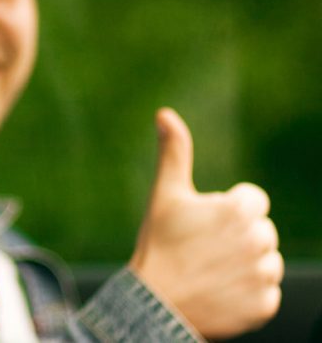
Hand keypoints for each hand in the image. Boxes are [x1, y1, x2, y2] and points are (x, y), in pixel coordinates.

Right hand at [128, 107, 282, 339]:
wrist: (154, 303)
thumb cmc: (159, 245)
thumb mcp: (165, 196)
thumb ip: (174, 153)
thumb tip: (165, 114)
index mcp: (239, 210)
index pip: (252, 202)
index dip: (225, 212)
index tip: (203, 226)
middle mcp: (259, 240)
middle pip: (261, 232)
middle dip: (237, 239)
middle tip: (203, 251)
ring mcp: (264, 275)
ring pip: (266, 262)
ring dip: (245, 266)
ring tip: (212, 272)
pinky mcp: (265, 305)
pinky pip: (266, 294)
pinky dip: (246, 295)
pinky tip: (220, 293)